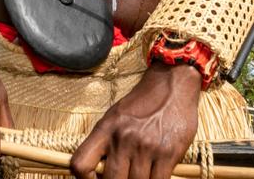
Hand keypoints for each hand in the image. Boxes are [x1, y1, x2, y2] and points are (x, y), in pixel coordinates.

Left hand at [70, 62, 200, 178]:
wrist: (172, 83)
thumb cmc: (142, 103)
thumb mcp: (114, 117)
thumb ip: (104, 144)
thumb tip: (98, 174)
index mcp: (106, 129)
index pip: (80, 164)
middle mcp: (124, 138)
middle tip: (124, 176)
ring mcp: (147, 147)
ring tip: (140, 174)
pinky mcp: (168, 153)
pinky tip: (154, 175)